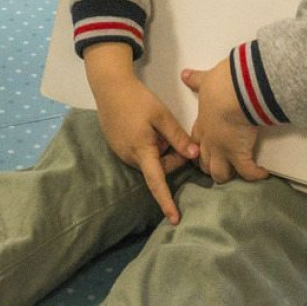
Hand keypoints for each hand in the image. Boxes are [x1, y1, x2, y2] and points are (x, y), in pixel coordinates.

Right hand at [84, 43, 198, 224]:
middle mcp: (130, 157)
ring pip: (152, 160)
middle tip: (179, 136)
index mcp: (142, 152)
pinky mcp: (120, 146)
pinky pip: (142, 154)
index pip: (156, 183)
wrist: (110, 88)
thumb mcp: (162, 116)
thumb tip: (195, 156)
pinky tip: (150, 127)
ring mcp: (123, 153)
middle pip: (160, 168)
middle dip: (173, 157)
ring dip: (162, 150)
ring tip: (161, 127)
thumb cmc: (137, 100)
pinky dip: (152, 146)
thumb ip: (178, 137)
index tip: (175, 218)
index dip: (167, 201)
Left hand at [182, 61, 269, 183]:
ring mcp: (224, 150)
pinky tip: (263, 174)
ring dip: (228, 174)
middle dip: (210, 167)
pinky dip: (255, 174)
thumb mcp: (206, 81)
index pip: (195, 142)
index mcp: (203, 124)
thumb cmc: (221, 85)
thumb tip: (185, 74)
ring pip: (220, 173)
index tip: (201, 150)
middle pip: (205, 162)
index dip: (197, 148)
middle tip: (220, 166)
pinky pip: (247, 171)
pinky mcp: (240, 154)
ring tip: (239, 173)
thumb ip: (197, 80)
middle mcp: (210, 141)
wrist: (235, 94)